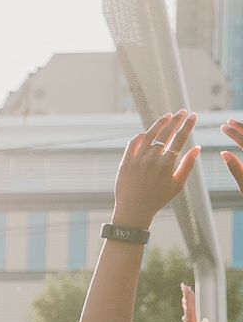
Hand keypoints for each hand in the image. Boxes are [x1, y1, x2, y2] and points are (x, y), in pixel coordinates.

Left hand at [117, 111, 198, 227]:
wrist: (133, 210)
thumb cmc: (158, 198)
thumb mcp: (177, 184)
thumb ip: (188, 165)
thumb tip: (197, 148)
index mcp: (166, 164)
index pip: (180, 139)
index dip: (187, 125)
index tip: (193, 116)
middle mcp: (151, 159)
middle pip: (165, 133)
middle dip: (176, 120)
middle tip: (183, 111)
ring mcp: (136, 160)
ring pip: (148, 135)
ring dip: (159, 123)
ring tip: (168, 116)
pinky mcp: (124, 162)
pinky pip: (133, 143)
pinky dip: (141, 136)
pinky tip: (148, 132)